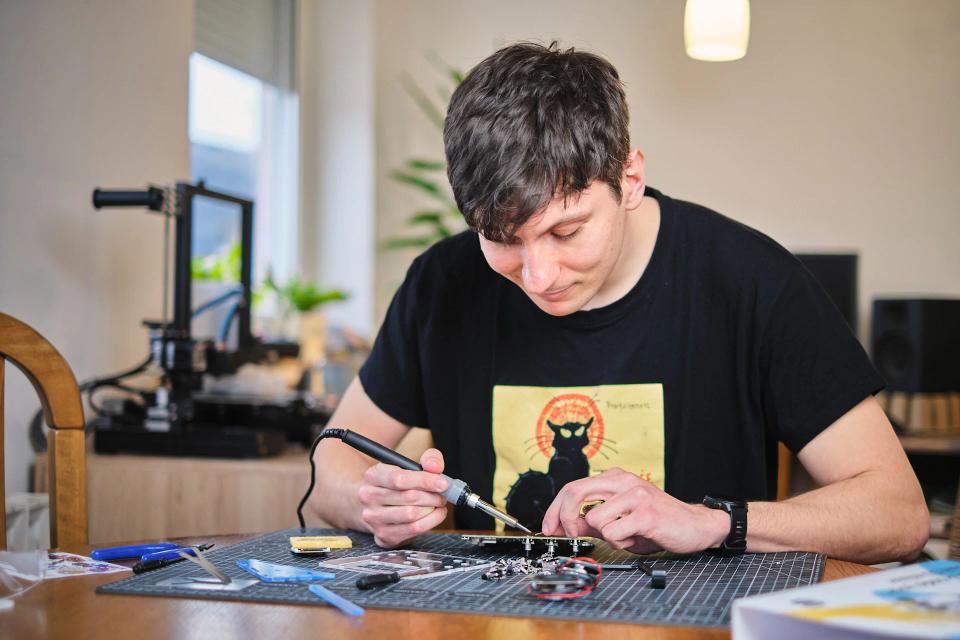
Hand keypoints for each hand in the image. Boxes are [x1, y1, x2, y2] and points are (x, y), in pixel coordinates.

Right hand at [357, 448, 448, 547]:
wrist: (377, 505)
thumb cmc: (397, 484)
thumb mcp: (410, 464)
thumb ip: (429, 459)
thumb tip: (436, 467)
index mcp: (373, 475)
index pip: (399, 479)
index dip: (425, 481)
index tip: (443, 483)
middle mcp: (368, 497)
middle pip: (408, 497)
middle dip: (432, 496)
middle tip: (442, 494)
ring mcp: (373, 518)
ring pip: (412, 515)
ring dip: (432, 509)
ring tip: (438, 503)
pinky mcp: (382, 535)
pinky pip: (413, 530)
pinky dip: (431, 522)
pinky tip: (435, 514)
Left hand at [540, 468, 728, 554]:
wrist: (695, 525)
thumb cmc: (657, 523)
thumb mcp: (620, 519)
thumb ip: (593, 521)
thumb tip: (567, 527)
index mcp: (614, 478)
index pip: (572, 487)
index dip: (554, 510)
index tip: (548, 528)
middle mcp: (622, 481)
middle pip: (575, 493)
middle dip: (565, 519)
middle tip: (571, 535)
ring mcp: (634, 494)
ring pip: (594, 518)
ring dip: (604, 536)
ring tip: (624, 536)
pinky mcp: (645, 512)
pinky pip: (613, 532)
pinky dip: (619, 542)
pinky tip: (635, 538)